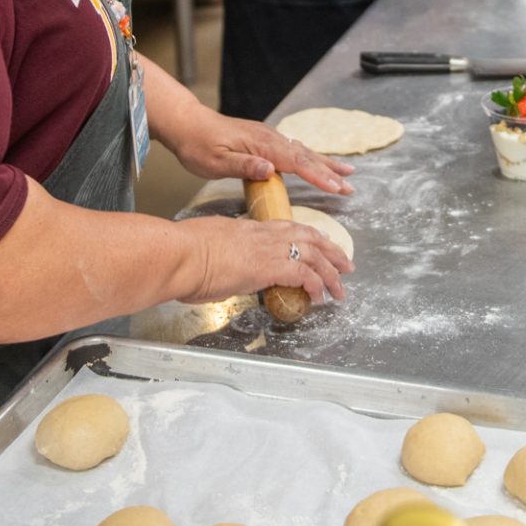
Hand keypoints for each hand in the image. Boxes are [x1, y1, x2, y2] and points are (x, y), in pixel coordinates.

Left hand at [170, 107, 354, 194]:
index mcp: (262, 146)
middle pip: (307, 156)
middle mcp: (270, 139)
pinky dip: (311, 159)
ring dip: (325, 164)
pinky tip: (317, 163)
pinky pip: (294, 150)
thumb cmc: (198, 146)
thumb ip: (244, 166)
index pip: (297, 163)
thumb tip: (270, 170)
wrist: (187, 124)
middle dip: (330, 172)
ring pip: (303, 152)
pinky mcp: (263, 140)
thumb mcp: (216, 162)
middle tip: (351, 186)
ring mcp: (268, 138)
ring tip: (346, 172)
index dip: (318, 176)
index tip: (337, 188)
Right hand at [178, 213, 352, 305]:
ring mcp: (269, 248)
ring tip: (341, 288)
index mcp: (247, 229)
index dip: (306, 236)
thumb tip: (219, 275)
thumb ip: (221, 261)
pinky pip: (305, 274)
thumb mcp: (207, 253)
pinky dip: (316, 285)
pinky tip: (320, 297)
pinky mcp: (272, 266)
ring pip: (314, 254)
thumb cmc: (182, 256)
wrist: (180, 255)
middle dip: (330, 250)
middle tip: (344, 263)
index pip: (286, 228)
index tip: (320, 243)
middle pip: (308, 236)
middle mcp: (263, 234)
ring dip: (331, 272)